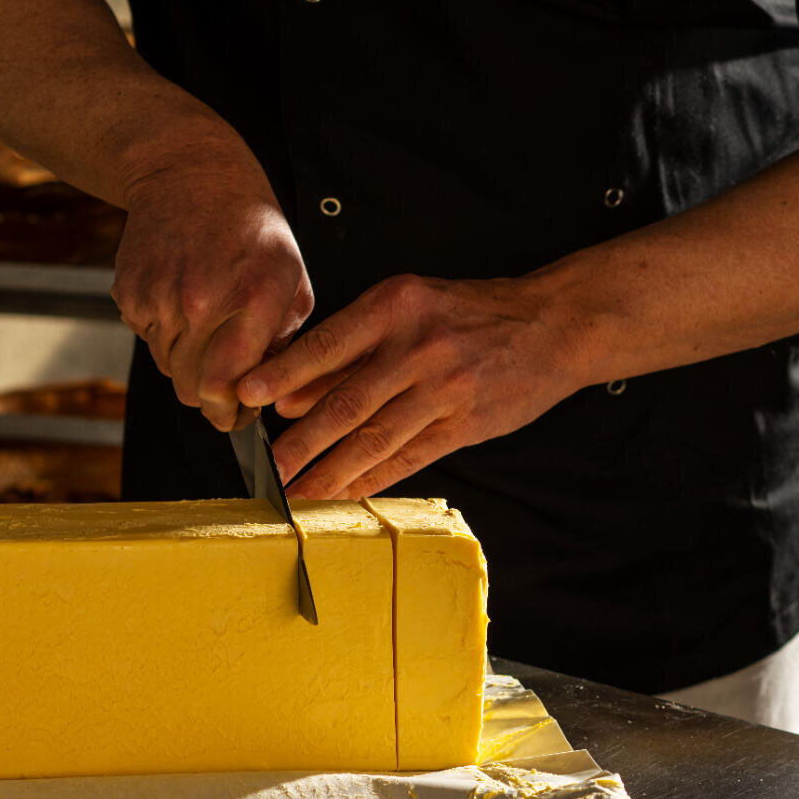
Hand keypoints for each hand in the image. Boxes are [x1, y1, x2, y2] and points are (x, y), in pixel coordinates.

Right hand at [111, 142, 313, 430]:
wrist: (189, 174)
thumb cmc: (251, 228)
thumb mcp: (291, 278)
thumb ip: (285, 340)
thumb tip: (265, 393)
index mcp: (255, 295)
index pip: (230, 384)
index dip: (232, 413)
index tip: (239, 417)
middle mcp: (204, 299)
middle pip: (193, 388)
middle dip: (211, 399)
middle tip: (225, 392)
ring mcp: (160, 295)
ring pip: (169, 368)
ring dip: (188, 364)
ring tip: (207, 329)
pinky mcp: (129, 292)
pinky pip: (148, 340)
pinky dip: (165, 336)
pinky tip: (183, 304)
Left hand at [237, 274, 582, 497]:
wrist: (551, 326)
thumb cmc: (472, 314)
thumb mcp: (409, 307)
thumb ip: (350, 347)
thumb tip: (290, 396)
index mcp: (396, 306)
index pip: (327, 344)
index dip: (284, 374)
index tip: (248, 397)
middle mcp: (419, 347)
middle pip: (347, 403)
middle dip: (301, 443)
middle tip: (269, 468)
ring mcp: (445, 389)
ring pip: (375, 439)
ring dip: (331, 472)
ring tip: (298, 492)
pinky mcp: (465, 424)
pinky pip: (409, 458)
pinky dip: (373, 479)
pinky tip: (345, 492)